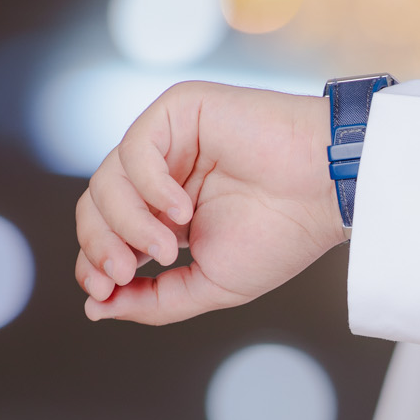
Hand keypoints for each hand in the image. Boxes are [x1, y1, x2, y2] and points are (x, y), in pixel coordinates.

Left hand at [75, 83, 343, 324]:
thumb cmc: (282, 236)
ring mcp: (169, 141)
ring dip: (128, 224)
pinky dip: (149, 187)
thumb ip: (155, 301)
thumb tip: (97, 308)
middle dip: (101, 246)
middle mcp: (162, 176)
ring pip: (106, 182)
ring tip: (169, 248)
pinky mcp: (178, 110)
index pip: (106, 235)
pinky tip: (184, 210)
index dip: (93, 264)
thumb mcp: (210, 285)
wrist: (326, 194)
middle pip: (94, 208)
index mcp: (168, 215)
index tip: (105, 293)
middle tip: (127, 273)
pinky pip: (135, 150)